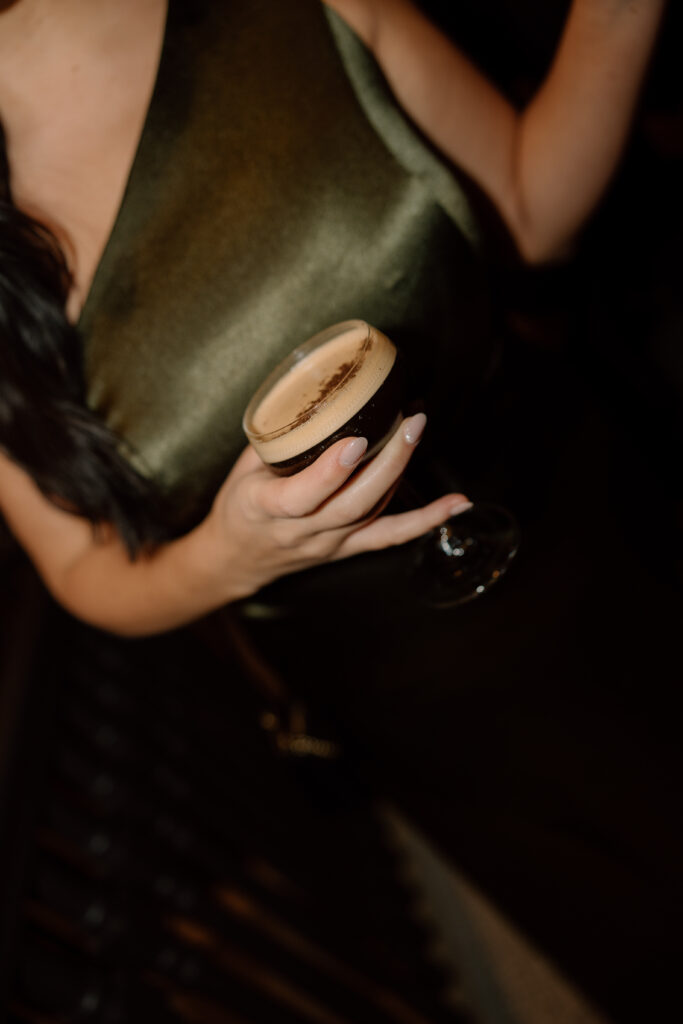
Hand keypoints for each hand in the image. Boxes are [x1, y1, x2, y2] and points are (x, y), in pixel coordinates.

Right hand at [209, 413, 470, 598]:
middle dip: (387, 463)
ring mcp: (328, 543)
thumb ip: (278, 437)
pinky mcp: (348, 549)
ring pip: (372, 513)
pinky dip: (428, 520)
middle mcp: (301, 532)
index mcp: (264, 509)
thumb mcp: (242, 467)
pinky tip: (458, 504)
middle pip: (351, 504)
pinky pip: (391, 536)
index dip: (331, 472)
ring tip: (418, 428)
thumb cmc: (239, 504)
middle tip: (410, 422)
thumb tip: (314, 387)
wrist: (236, 557)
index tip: (356, 441)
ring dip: (402, 472)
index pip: (301, 497)